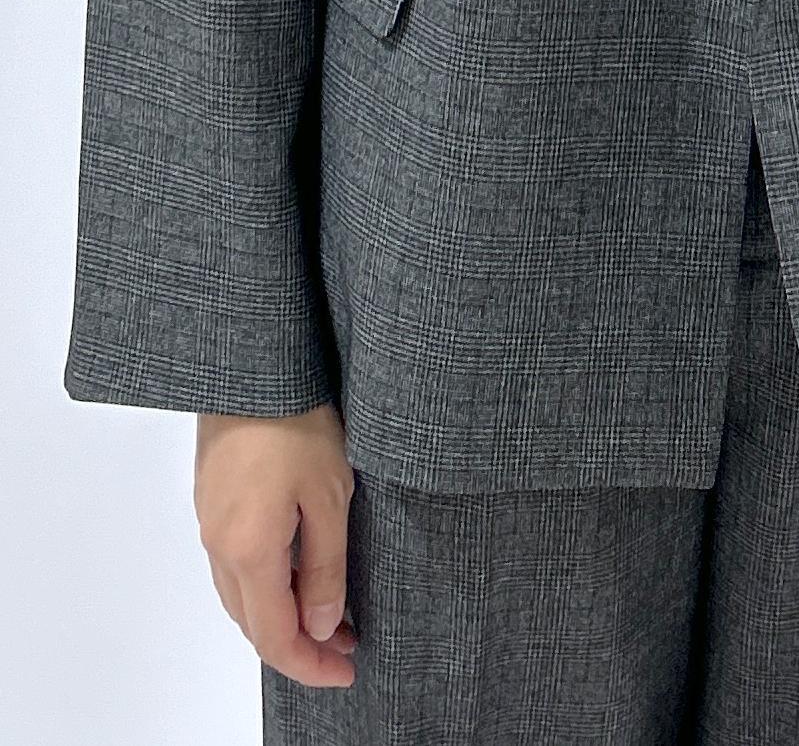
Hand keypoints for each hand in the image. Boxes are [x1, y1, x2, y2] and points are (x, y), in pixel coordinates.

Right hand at [194, 401, 359, 686]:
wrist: (251, 367)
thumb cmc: (296, 420)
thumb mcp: (330, 497)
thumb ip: (326, 569)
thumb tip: (324, 626)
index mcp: (248, 552)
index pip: (275, 637)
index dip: (311, 665)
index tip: (347, 672)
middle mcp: (219, 545)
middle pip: (253, 623)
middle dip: (301, 645)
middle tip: (348, 646)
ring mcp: (209, 523)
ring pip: (240, 596)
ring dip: (282, 615)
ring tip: (332, 613)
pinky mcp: (211, 501)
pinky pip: (233, 565)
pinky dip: (265, 585)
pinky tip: (296, 573)